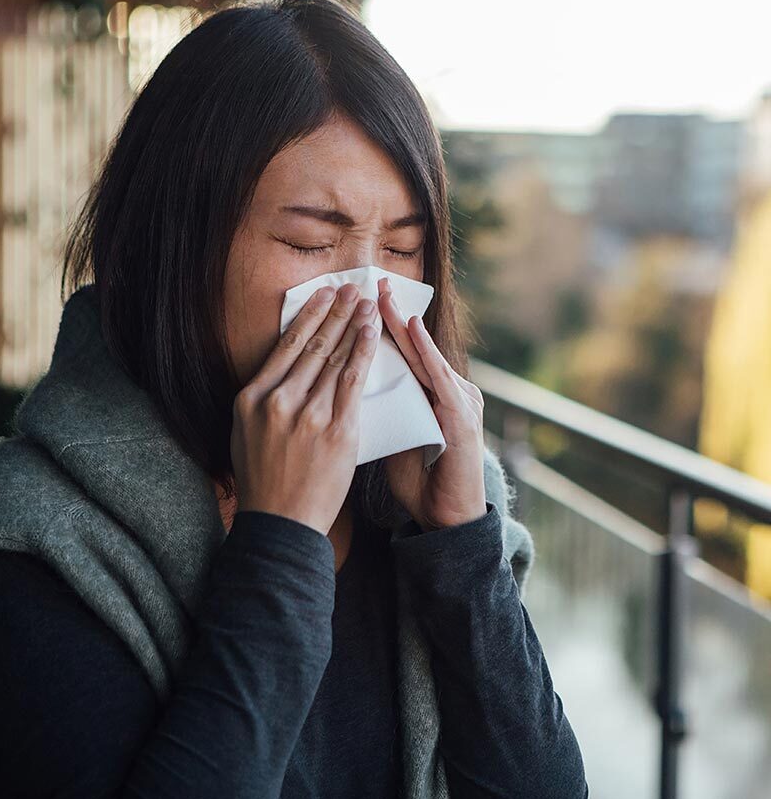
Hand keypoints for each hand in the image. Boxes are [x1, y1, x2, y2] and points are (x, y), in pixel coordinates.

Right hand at [231, 283, 380, 535]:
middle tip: (352, 288)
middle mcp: (277, 401)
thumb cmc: (262, 481)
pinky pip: (352, 383)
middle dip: (335, 312)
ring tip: (366, 303)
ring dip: (352, 325)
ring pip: (334, 359)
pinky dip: (362, 353)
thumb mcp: (244, 434)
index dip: (309, 317)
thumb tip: (281, 369)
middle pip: (312, 346)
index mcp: (251, 398)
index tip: (323, 296)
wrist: (281, 524)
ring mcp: (307, 415)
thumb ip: (261, 400)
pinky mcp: (336, 432)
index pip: (285, 347)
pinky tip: (370, 334)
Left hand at [375, 277, 486, 530]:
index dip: (377, 326)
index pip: (400, 353)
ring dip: (404, 323)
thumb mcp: (391, 435)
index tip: (355, 299)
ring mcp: (458, 400)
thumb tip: (337, 389)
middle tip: (370, 282)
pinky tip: (412, 330)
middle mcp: (446, 389)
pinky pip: (439, 378)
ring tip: (385, 297)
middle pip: (413, 345)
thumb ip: (374, 410)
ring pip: (425, 354)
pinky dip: (426, 352)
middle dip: (390, 313)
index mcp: (428, 394)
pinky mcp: (462, 416)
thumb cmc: (418, 478)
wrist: (447, 517)